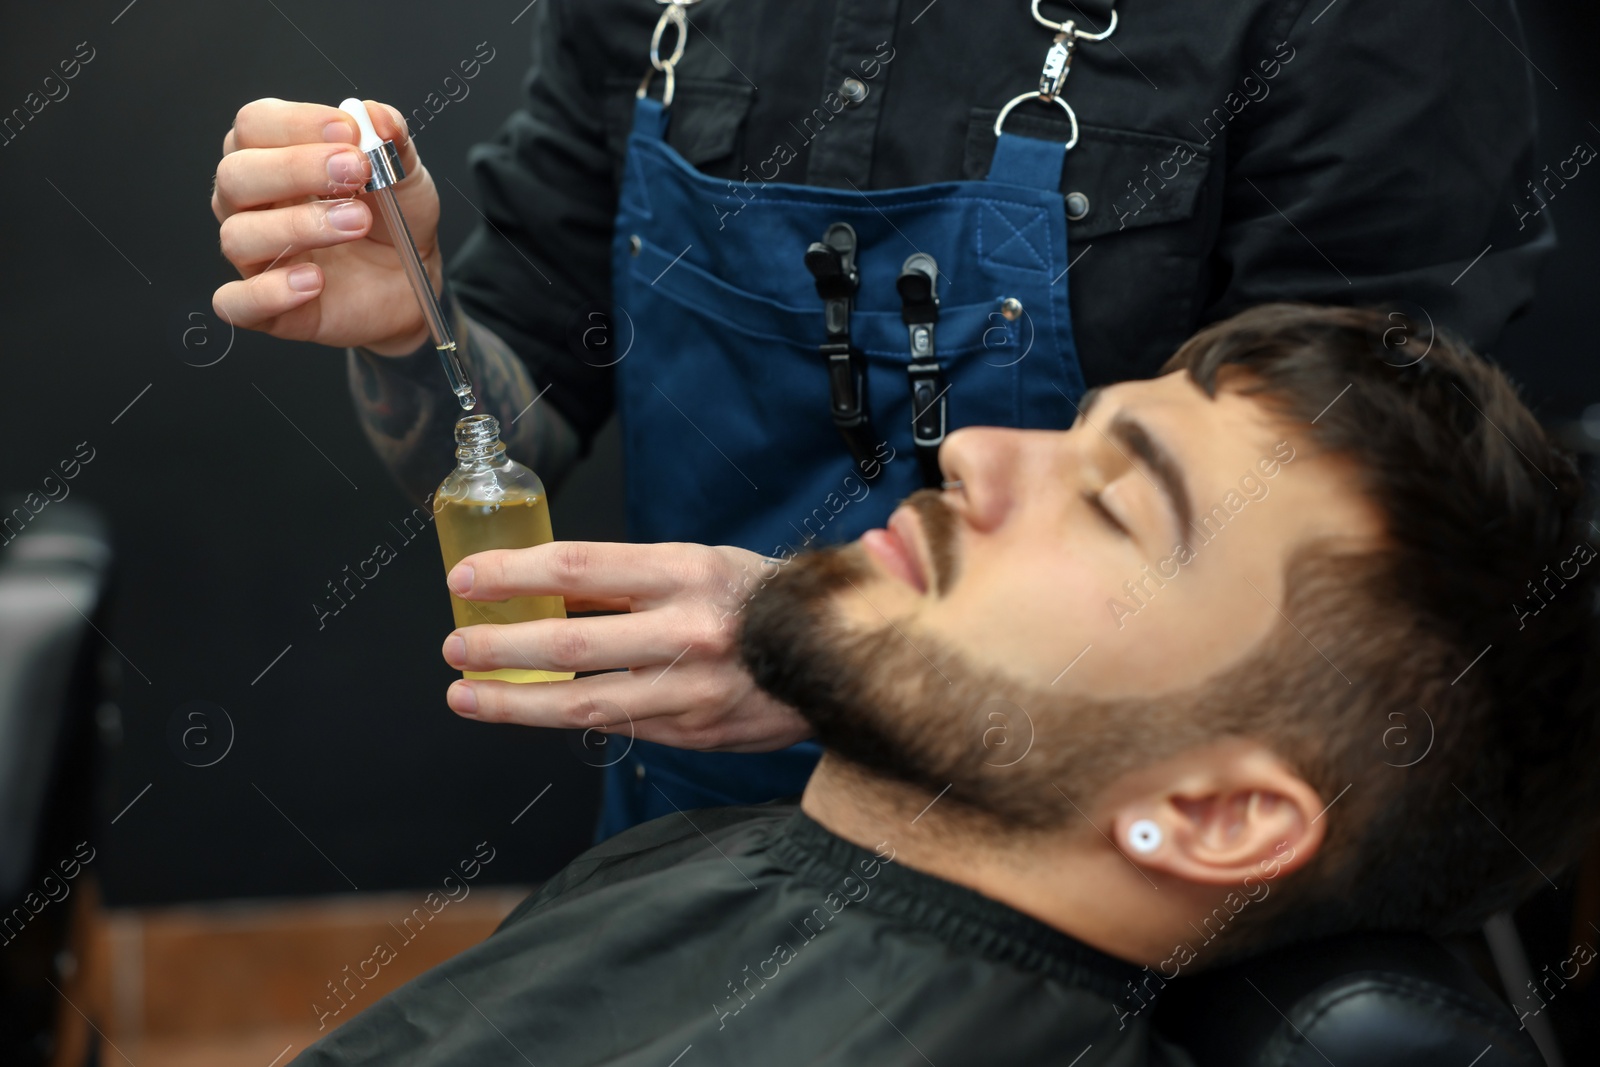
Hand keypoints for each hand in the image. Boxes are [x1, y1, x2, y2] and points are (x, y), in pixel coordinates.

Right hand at [211, 97, 439, 354]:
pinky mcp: (266, 308)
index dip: (297, 124)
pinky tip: (314, 281)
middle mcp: (251, 204)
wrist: (414, 279)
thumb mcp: (403, 172)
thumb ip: (391, 139)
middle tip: (356, 171)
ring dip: (299, 225)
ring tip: (357, 223)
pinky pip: (236, 303)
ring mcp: (254, 256)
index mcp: (272, 157)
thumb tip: (376, 115)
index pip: (254, 125)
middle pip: (236, 175)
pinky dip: (269, 292)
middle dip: (296, 169)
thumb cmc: (395, 219)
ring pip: (239, 235)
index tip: (350, 132)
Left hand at [440, 542, 814, 752]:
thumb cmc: (759, 600)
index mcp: (687, 572)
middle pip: (570, 641)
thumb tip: (542, 589)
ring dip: (515, 702)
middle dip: (499, 647)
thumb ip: (626, 582)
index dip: (513, 573)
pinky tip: (536, 711)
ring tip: (467, 696)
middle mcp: (689, 629)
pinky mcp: (697, 732)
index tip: (466, 580)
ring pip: (585, 702)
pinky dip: (572, 719)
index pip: (580, 565)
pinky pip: (619, 727)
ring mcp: (693, 689)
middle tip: (455, 648)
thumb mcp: (698, 566)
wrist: (844, 654)